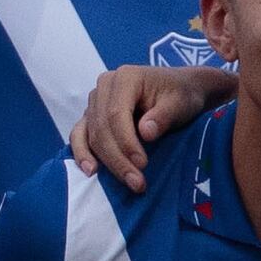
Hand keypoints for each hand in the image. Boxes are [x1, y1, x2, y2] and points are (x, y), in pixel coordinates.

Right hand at [70, 61, 235, 187]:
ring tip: (125, 182)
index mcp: (125, 77)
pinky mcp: (92, 115)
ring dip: (106, 162)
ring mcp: (95, 101)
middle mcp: (104, 86)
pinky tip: (91, 171)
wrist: (180, 89)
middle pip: (102, 127)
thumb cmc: (181, 94)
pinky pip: (80, 135)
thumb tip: (145, 133)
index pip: (117, 114)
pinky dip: (83, 153)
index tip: (142, 164)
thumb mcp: (180, 103)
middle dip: (118, 158)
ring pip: (92, 135)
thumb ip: (163, 116)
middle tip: (137, 183)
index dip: (126, 142)